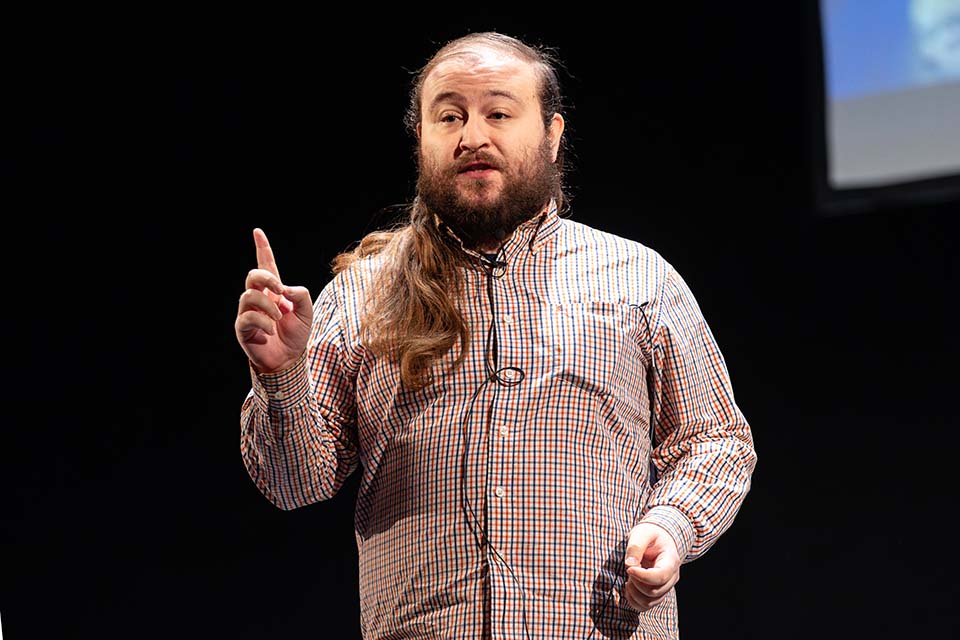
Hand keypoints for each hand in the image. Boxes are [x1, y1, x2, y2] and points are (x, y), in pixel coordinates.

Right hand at [235, 228, 312, 372]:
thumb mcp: (306, 311)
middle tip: (280, 290)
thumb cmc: (296, 335)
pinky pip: (248, 317)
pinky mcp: (243, 327)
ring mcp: (248, 312)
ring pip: (249, 295)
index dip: (262, 248)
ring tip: (279, 319)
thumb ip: (301, 294)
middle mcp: (259, 298)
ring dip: (268, 306)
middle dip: (266, 278)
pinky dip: (263, 322)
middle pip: (253, 275)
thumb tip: (284, 287)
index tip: (257, 231)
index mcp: (274, 291)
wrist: (290, 359)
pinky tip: (271, 331)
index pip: (266, 265)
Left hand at [622, 523, 680, 611]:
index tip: (628, 568)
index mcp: (671, 560)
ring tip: (628, 578)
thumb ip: (635, 547)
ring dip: (634, 593)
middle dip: (636, 583)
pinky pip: (645, 606)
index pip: (661, 576)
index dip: (643, 576)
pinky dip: (633, 600)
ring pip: (650, 601)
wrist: (657, 539)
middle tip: (628, 569)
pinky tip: (629, 586)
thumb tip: (629, 564)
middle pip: (655, 591)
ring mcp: (665, 587)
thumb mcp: (642, 533)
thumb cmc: (650, 534)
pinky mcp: (656, 593)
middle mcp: (672, 577)